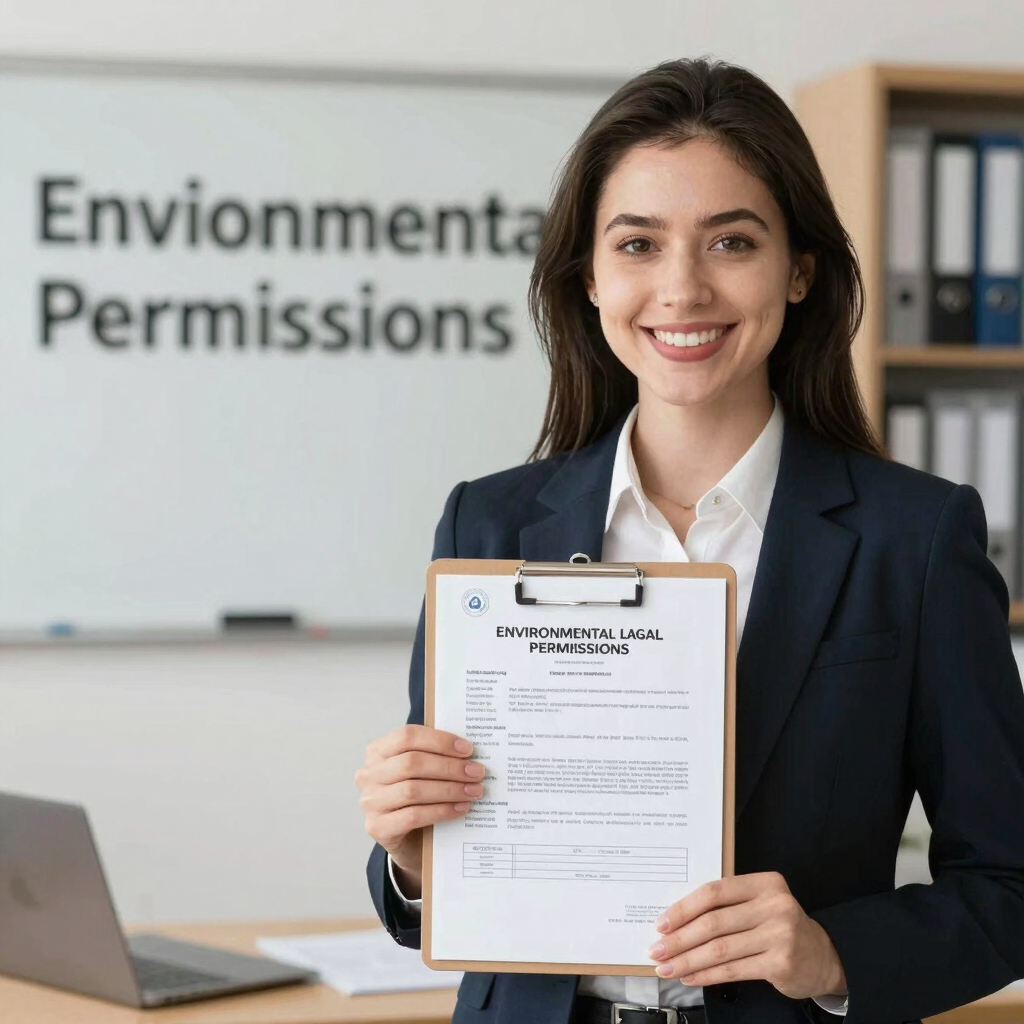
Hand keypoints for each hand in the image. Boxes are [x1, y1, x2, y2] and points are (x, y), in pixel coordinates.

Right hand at [355, 725, 484, 897]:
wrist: (408, 838)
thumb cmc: (418, 796)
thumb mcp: (422, 771)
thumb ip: (436, 756)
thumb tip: (468, 751)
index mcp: (378, 751)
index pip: (407, 736)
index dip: (439, 741)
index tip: (468, 749)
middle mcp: (368, 774)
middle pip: (412, 763)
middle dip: (449, 767)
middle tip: (476, 772)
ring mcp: (370, 802)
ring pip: (413, 790)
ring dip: (449, 789)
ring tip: (474, 791)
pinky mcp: (377, 827)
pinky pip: (413, 815)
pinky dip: (441, 811)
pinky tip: (460, 808)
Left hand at [646, 872, 846, 1000]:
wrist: (822, 957)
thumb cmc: (779, 926)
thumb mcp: (759, 904)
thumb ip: (727, 906)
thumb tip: (677, 921)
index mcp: (764, 883)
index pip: (714, 892)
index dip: (684, 908)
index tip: (662, 923)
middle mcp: (774, 905)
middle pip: (714, 923)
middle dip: (679, 939)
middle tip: (657, 949)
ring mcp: (779, 935)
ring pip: (720, 949)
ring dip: (687, 960)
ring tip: (666, 967)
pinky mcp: (780, 963)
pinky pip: (733, 970)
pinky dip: (706, 975)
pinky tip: (690, 977)